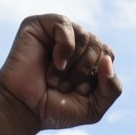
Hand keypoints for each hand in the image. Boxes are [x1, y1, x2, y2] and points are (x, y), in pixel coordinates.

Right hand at [0, 14, 121, 130]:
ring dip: (73, 66)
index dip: (97, 77)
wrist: (23, 110)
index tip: (78, 92)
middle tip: (62, 86)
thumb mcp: (94, 107)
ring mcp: (57, 32)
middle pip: (100, 46)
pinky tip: (54, 62)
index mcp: (87, 56)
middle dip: (84, 73)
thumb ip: (112, 88)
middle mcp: (74, 41)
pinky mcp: (39, 25)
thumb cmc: (54, 108)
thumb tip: (108, 59)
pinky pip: (65, 26)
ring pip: (86, 37)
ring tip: (54, 79)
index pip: (108, 55)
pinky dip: (64, 48)